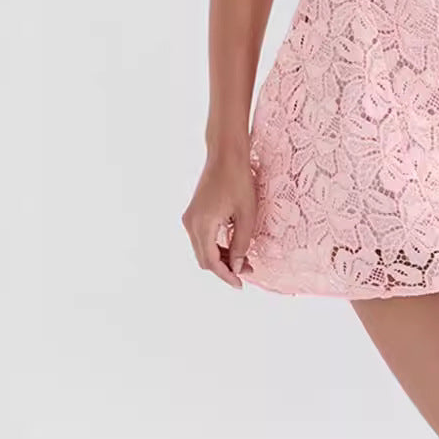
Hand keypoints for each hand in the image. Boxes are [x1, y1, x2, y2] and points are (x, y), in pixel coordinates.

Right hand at [181, 147, 255, 289]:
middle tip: (248, 271)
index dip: (226, 276)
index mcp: (202, 225)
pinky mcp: (194, 212)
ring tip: (245, 259)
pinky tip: (234, 246)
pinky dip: (217, 246)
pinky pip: (203, 238)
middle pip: (204, 259)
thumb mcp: (246, 214)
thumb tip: (238, 267)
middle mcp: (190, 223)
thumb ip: (242, 244)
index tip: (241, 285)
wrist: (226, 154)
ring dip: (221, 257)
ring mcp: (190, 217)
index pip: (211, 262)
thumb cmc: (239, 180)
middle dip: (225, 268)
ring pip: (203, 249)